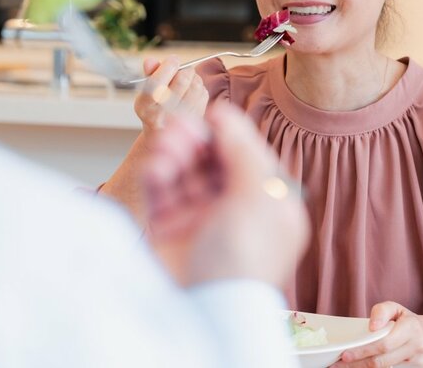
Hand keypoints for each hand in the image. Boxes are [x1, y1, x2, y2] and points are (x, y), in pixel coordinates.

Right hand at [134, 56, 207, 132]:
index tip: (173, 60)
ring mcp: (180, 119)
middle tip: (182, 69)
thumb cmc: (155, 104)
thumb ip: (149, 73)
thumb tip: (151, 61)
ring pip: (195, 85)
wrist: (163, 131)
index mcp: (145, 105)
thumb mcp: (147, 89)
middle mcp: (161, 115)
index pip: (158, 82)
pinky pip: (203, 93)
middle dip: (184, 69)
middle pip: (182, 80)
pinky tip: (191, 91)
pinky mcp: (195, 119)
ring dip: (193, 77)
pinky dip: (199, 87)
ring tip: (186, 80)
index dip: (168, 66)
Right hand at [142, 102, 308, 288]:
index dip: (226, 133)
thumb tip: (226, 114)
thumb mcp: (257, 196)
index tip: (209, 115)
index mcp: (267, 203)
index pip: (246, 155)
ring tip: (164, 151)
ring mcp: (201, 219)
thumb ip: (243, 149)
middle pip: (211, 160)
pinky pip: (161, 191)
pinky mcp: (170, 228)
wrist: (206, 307)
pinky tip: (155, 169)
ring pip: (184, 172)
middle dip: (194, 141)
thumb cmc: (242, 261)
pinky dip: (156, 175)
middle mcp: (235, 209)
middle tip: (177, 127)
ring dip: (172, 154)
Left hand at [334, 302, 422, 367]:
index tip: (346, 353)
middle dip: (359, 363)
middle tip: (340, 363)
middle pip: (383, 360)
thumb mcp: (397, 309)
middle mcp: (416, 347)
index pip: (384, 343)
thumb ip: (382, 311)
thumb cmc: (408, 322)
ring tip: (345, 367)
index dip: (364, 350)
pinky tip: (359, 367)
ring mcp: (416, 363)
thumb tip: (372, 326)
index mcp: (411, 329)